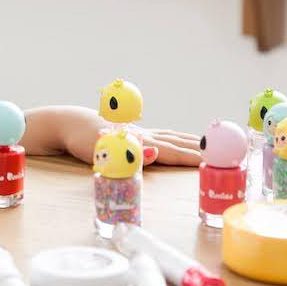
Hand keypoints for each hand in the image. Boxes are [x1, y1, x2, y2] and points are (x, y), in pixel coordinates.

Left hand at [47, 107, 201, 166]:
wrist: (64, 123)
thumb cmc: (81, 139)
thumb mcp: (103, 150)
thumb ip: (129, 154)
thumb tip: (156, 153)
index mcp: (137, 141)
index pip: (172, 151)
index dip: (193, 158)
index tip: (213, 162)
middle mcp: (140, 135)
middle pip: (176, 142)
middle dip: (198, 149)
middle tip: (222, 154)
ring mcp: (135, 131)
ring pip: (168, 136)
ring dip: (188, 141)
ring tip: (205, 144)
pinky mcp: (128, 132)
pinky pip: (158, 135)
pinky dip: (172, 138)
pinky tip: (172, 140)